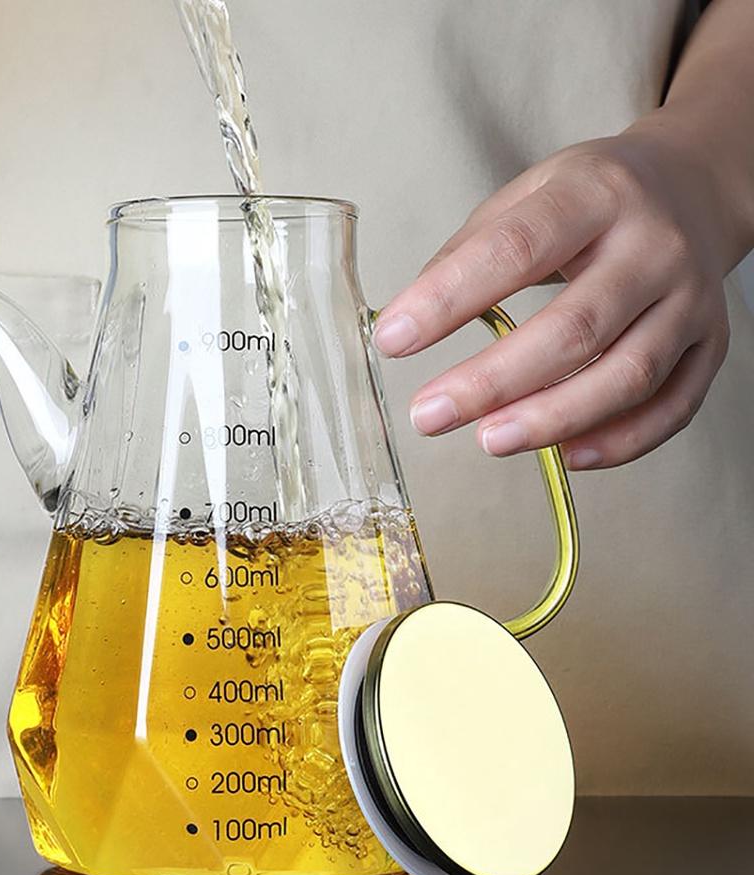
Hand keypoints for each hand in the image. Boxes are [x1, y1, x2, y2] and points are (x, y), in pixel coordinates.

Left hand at [372, 127, 741, 468]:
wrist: (692, 188)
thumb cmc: (592, 200)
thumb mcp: (528, 193)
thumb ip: (469, 251)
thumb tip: (405, 318)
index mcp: (596, 195)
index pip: (516, 248)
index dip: (450, 298)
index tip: (392, 339)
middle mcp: (653, 247)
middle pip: (575, 327)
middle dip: (493, 382)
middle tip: (429, 415)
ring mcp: (691, 300)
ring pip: (627, 376)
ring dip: (552, 419)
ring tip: (487, 441)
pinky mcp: (711, 345)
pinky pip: (673, 407)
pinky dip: (619, 442)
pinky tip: (566, 457)